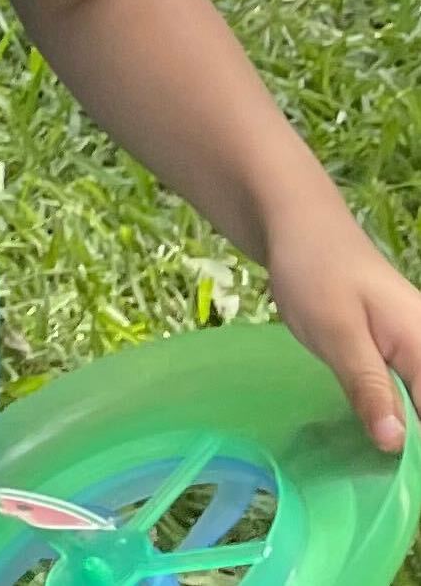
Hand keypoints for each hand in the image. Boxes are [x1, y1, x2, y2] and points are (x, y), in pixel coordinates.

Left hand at [266, 196, 420, 451]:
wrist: (299, 228)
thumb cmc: (315, 272)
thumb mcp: (336, 333)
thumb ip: (369, 387)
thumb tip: (396, 446)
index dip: (418, 452)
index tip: (399, 480)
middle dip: (411, 445)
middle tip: (383, 474)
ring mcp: (419, 353)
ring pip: (420, 408)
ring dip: (405, 435)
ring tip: (379, 461)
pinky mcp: (402, 355)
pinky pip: (410, 395)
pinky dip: (397, 417)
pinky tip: (377, 434)